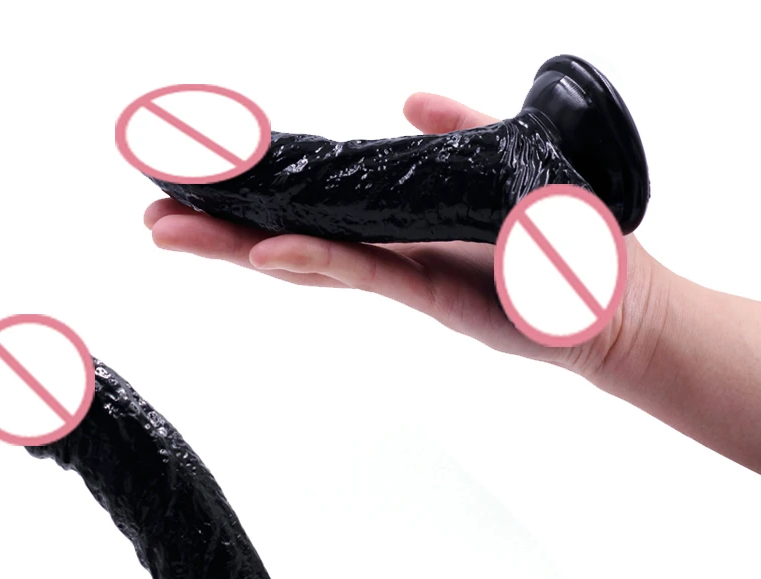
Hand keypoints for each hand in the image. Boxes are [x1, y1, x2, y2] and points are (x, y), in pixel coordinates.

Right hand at [144, 92, 660, 382]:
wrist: (609, 298)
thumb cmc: (562, 238)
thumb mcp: (499, 157)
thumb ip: (452, 128)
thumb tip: (409, 97)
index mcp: (394, 218)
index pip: (308, 203)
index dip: (250, 192)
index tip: (193, 179)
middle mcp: (384, 249)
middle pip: (285, 236)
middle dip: (215, 229)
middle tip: (151, 218)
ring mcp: (400, 272)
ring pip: (303, 256)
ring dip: (237, 247)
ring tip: (172, 234)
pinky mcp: (427, 291)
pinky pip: (358, 270)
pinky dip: (311, 260)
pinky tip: (263, 250)